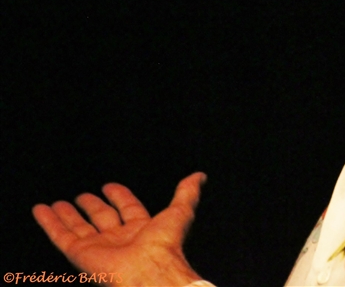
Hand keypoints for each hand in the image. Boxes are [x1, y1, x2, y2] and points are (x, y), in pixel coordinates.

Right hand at [32, 173, 205, 286]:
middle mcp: (119, 239)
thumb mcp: (180, 212)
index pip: (128, 209)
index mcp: (142, 230)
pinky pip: (61, 236)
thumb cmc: (165, 244)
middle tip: (81, 196)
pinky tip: (40, 209)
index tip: (109, 186)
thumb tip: (199, 176)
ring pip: (78, 227)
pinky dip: (49, 223)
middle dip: (92, 207)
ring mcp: (98, 247)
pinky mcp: (80, 255)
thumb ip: (187, 193)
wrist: (148, 272)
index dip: (120, 197)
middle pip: (101, 219)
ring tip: (55, 203)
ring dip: (66, 215)